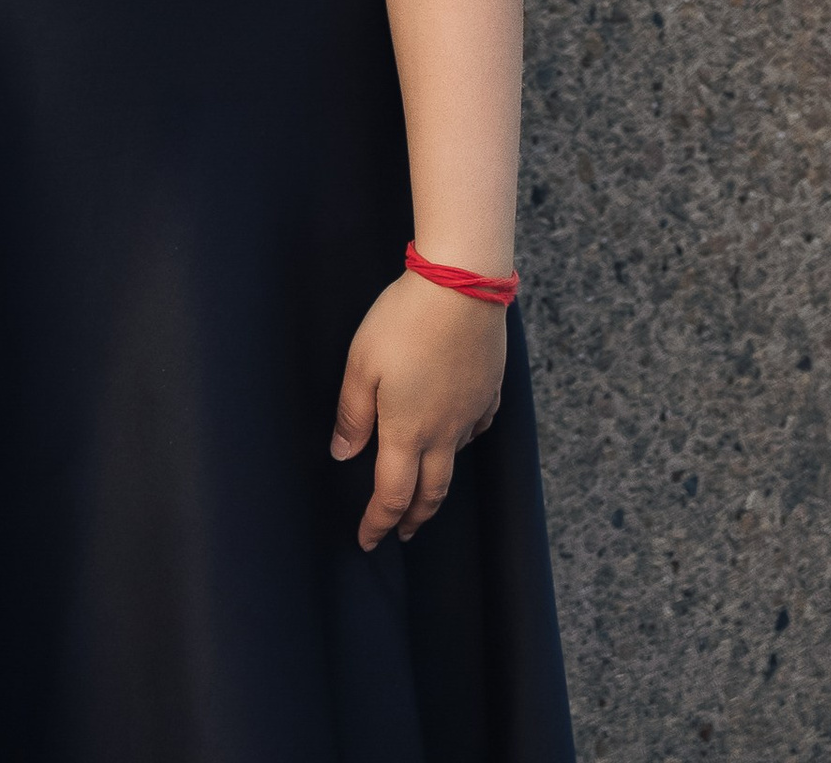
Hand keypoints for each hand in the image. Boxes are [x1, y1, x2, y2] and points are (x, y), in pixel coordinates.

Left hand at [330, 271, 506, 548]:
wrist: (463, 289)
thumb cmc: (404, 323)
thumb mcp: (361, 363)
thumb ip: (352, 414)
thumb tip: (342, 454)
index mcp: (408, 431)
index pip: (392, 494)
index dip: (377, 522)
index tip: (367, 541)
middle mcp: (444, 432)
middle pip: (430, 492)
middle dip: (413, 518)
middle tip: (402, 533)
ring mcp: (471, 413)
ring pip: (454, 463)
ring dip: (437, 486)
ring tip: (424, 490)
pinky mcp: (488, 392)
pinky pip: (476, 431)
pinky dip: (462, 445)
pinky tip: (457, 437)